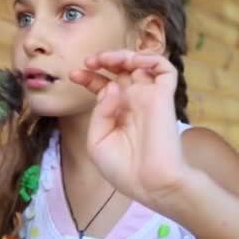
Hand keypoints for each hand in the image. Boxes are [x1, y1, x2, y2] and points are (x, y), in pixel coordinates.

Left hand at [70, 50, 191, 207]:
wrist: (149, 184)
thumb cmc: (122, 169)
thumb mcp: (97, 141)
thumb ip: (100, 112)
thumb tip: (111, 85)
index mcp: (118, 114)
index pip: (104, 86)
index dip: (90, 77)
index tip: (74, 75)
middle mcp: (133, 103)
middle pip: (120, 71)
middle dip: (104, 61)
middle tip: (90, 61)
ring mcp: (149, 98)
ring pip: (141, 64)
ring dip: (124, 55)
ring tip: (107, 59)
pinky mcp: (165, 97)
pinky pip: (165, 69)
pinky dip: (150, 58)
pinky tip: (132, 62)